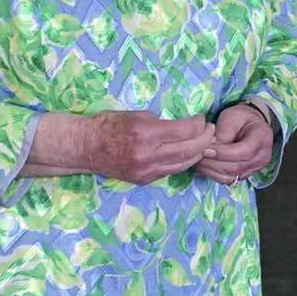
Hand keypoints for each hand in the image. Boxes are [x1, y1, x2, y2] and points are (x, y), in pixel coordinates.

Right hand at [85, 111, 218, 184]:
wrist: (86, 147)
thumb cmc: (109, 124)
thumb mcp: (137, 115)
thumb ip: (162, 123)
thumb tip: (184, 127)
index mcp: (146, 134)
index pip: (184, 131)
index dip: (199, 124)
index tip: (202, 118)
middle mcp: (147, 155)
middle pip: (188, 150)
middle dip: (205, 140)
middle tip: (210, 131)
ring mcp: (145, 171)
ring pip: (182, 164)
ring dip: (197, 153)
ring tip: (204, 143)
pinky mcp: (143, 180)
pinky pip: (170, 171)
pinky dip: (182, 161)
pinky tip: (187, 153)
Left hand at [194, 103, 274, 187]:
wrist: (250, 124)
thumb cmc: (241, 117)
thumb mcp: (232, 116)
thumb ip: (224, 132)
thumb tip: (211, 148)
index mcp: (262, 138)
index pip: (244, 152)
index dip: (224, 153)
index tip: (206, 149)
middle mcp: (262, 157)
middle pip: (235, 167)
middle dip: (213, 162)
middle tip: (197, 154)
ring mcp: (254, 169)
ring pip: (230, 176)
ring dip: (211, 170)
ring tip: (198, 159)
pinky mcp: (244, 175)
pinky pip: (227, 180)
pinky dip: (213, 174)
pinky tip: (204, 165)